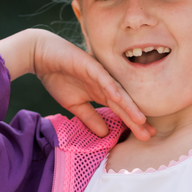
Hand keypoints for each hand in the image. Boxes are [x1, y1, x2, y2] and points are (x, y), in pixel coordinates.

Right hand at [0, 29, 153, 140]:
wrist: (41, 55)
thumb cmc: (58, 77)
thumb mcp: (75, 105)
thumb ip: (90, 118)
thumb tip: (104, 134)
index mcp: (102, 93)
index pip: (121, 112)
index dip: (133, 124)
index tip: (146, 137)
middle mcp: (105, 84)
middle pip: (124, 105)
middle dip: (137, 120)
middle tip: (150, 134)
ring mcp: (99, 74)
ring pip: (118, 92)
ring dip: (129, 106)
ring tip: (141, 120)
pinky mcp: (90, 65)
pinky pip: (103, 78)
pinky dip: (111, 88)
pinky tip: (119, 99)